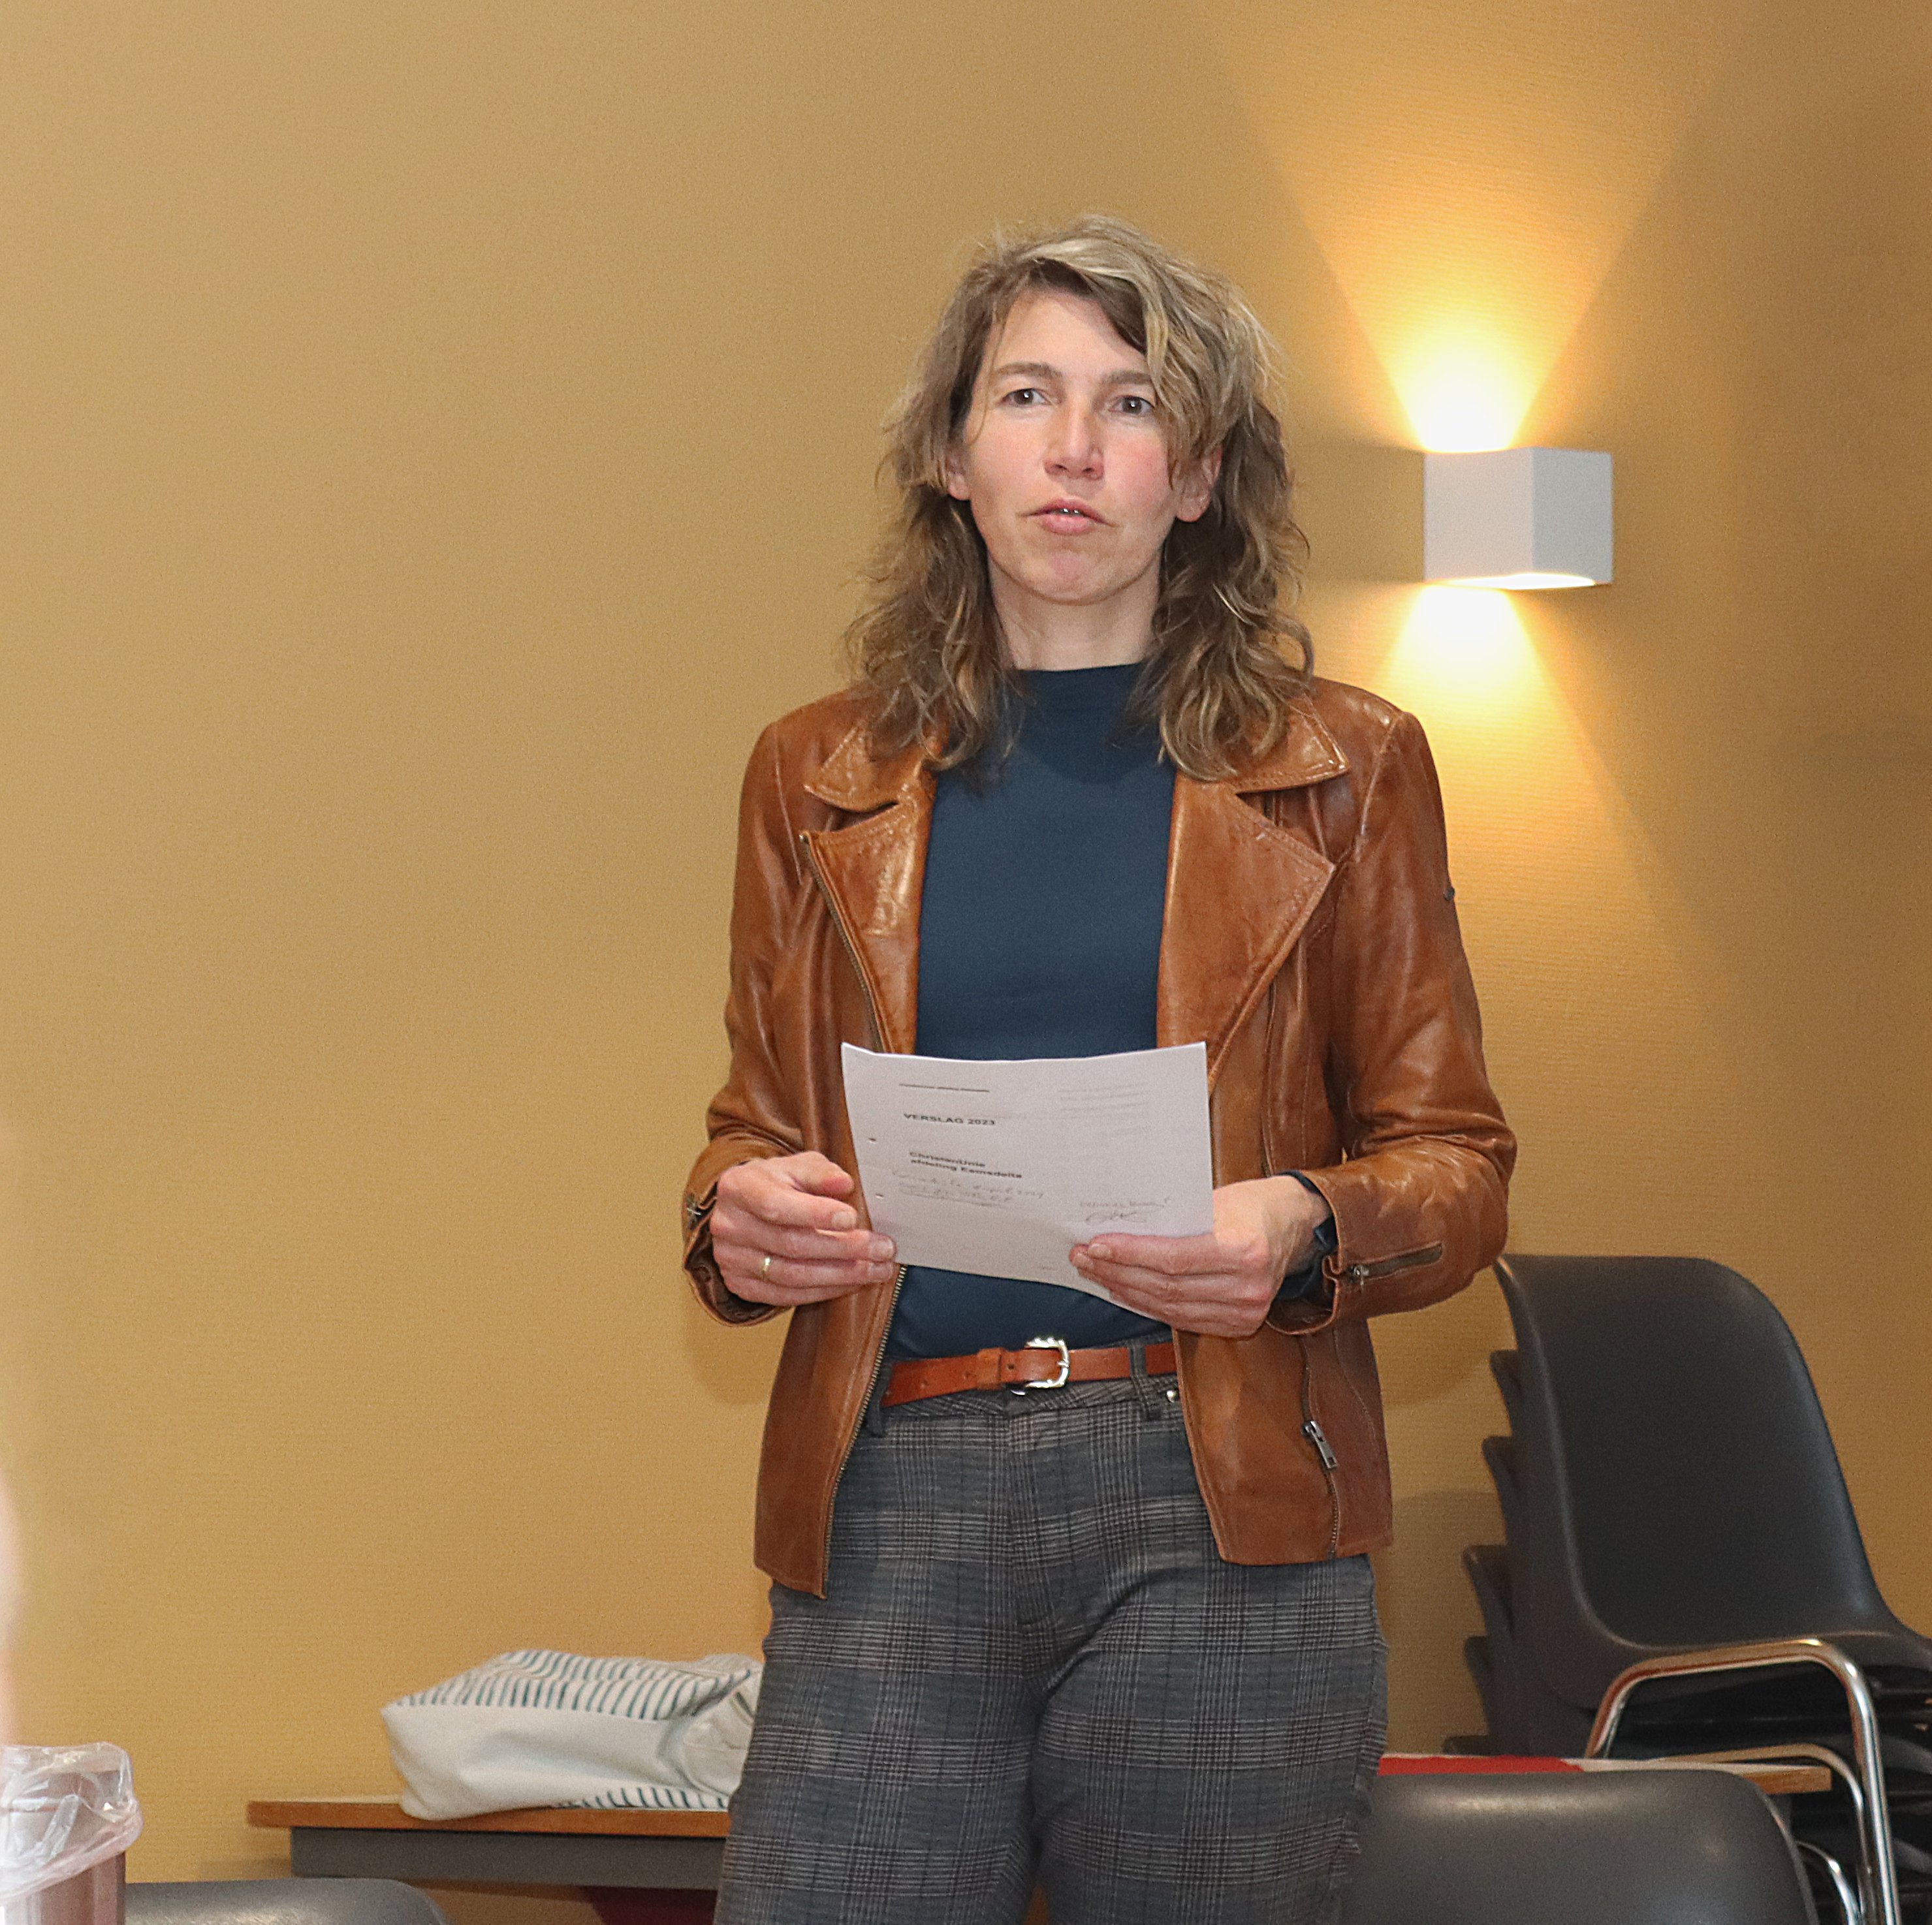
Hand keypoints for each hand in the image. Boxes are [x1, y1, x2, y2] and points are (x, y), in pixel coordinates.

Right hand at [711, 1152, 897, 1305]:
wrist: (746, 1207)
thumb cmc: (776, 1183)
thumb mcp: (796, 1166)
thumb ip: (820, 1172)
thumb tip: (843, 1183)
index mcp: (739, 1187)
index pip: (777, 1205)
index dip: (815, 1214)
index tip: (851, 1218)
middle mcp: (729, 1225)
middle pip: (790, 1244)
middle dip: (843, 1249)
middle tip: (881, 1248)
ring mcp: (731, 1259)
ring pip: (791, 1275)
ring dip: (841, 1275)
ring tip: (875, 1268)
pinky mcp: (741, 1284)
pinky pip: (786, 1295)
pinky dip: (824, 1291)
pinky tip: (851, 1282)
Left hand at [1070, 1176, 1332, 1338]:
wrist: (1294, 1224)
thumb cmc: (1254, 1205)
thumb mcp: (1217, 1199)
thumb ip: (1175, 1218)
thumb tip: (1121, 1227)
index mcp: (1244, 1249)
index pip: (1172, 1259)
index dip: (1129, 1255)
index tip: (1096, 1245)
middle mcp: (1248, 1286)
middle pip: (1166, 1286)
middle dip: (1118, 1272)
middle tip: (1086, 1258)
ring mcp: (1246, 1310)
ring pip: (1170, 1308)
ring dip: (1128, 1291)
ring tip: (1099, 1274)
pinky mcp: (1241, 1324)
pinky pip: (1184, 1319)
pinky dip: (1151, 1306)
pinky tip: (1128, 1292)